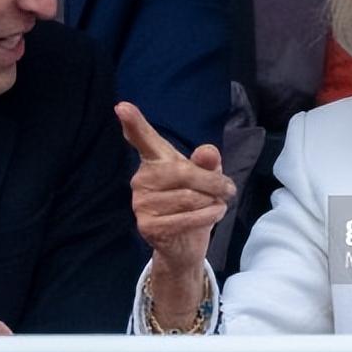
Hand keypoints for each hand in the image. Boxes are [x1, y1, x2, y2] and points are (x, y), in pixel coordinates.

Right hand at [115, 101, 235, 276]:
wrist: (186, 244)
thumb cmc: (196, 203)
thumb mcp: (207, 178)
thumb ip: (208, 163)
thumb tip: (208, 151)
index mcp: (154, 161)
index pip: (143, 139)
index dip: (133, 123)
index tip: (123, 107)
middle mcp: (141, 179)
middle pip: (183, 172)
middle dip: (213, 182)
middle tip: (228, 189)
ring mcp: (140, 203)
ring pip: (189, 197)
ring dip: (212, 202)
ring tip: (216, 205)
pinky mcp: (147, 226)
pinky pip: (186, 218)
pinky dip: (208, 217)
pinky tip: (213, 215)